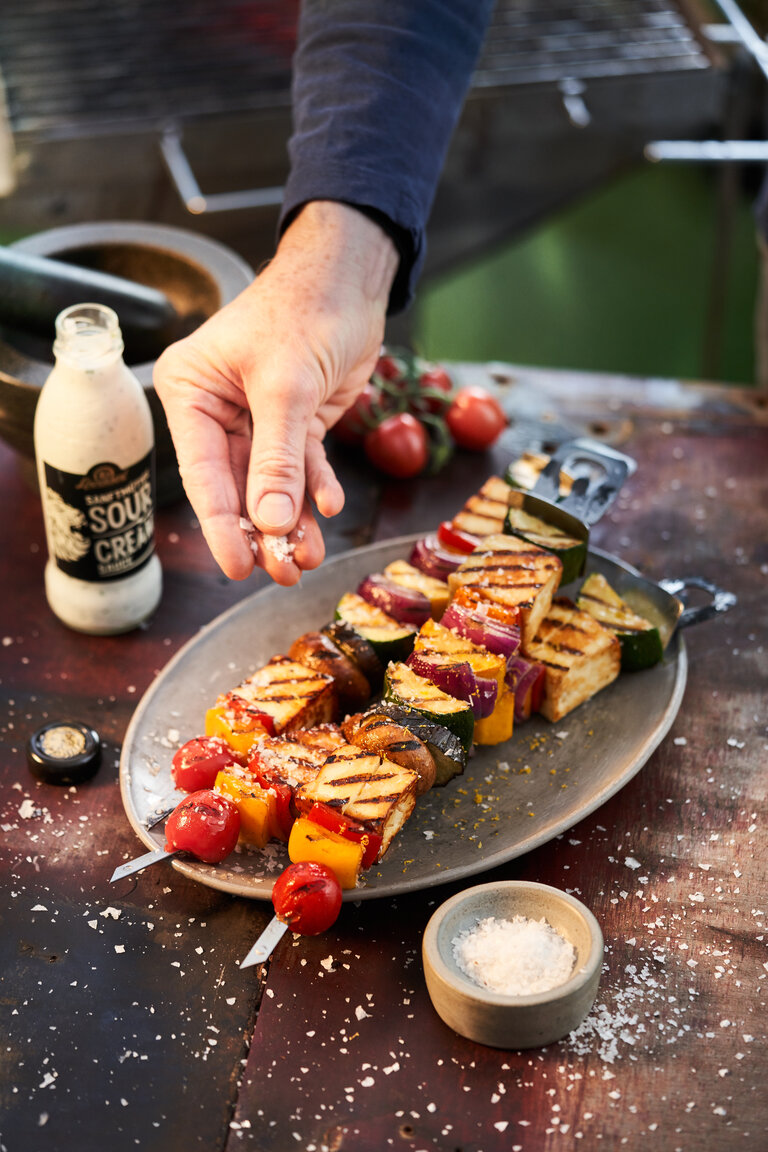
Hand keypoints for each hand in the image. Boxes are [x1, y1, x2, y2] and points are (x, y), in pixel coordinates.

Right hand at [153, 201, 397, 584]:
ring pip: (272, 484)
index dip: (222, 523)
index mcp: (190, 391)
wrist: (349, 278)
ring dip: (292, 521)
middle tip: (281, 572)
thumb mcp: (287, 387)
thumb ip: (278, 458)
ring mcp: (256, 418)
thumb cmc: (305, 309)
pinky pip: (302, 467)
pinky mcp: (294, 422)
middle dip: (262, 530)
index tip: (238, 565)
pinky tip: (328, 511)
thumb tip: (271, 521)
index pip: (202, 471)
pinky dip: (316, 489)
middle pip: (237, 485)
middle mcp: (217, 409)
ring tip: (305, 558)